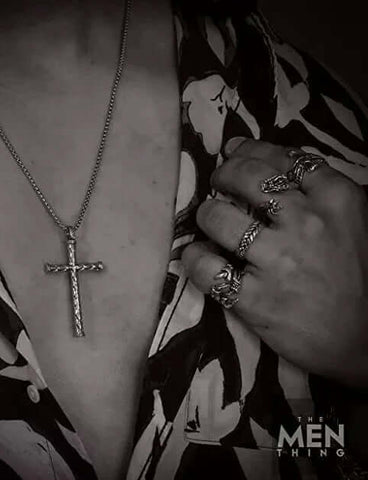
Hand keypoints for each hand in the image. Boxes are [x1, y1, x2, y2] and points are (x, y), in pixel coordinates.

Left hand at [181, 138, 367, 387]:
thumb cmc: (359, 277)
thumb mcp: (353, 221)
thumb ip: (317, 189)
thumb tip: (262, 157)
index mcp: (336, 200)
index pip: (282, 159)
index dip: (249, 151)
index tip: (234, 152)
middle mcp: (306, 224)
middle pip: (245, 178)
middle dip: (223, 175)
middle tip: (218, 185)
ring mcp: (279, 262)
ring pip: (218, 217)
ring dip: (205, 215)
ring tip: (209, 222)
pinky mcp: (257, 300)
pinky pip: (207, 268)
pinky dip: (194, 258)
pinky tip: (198, 257)